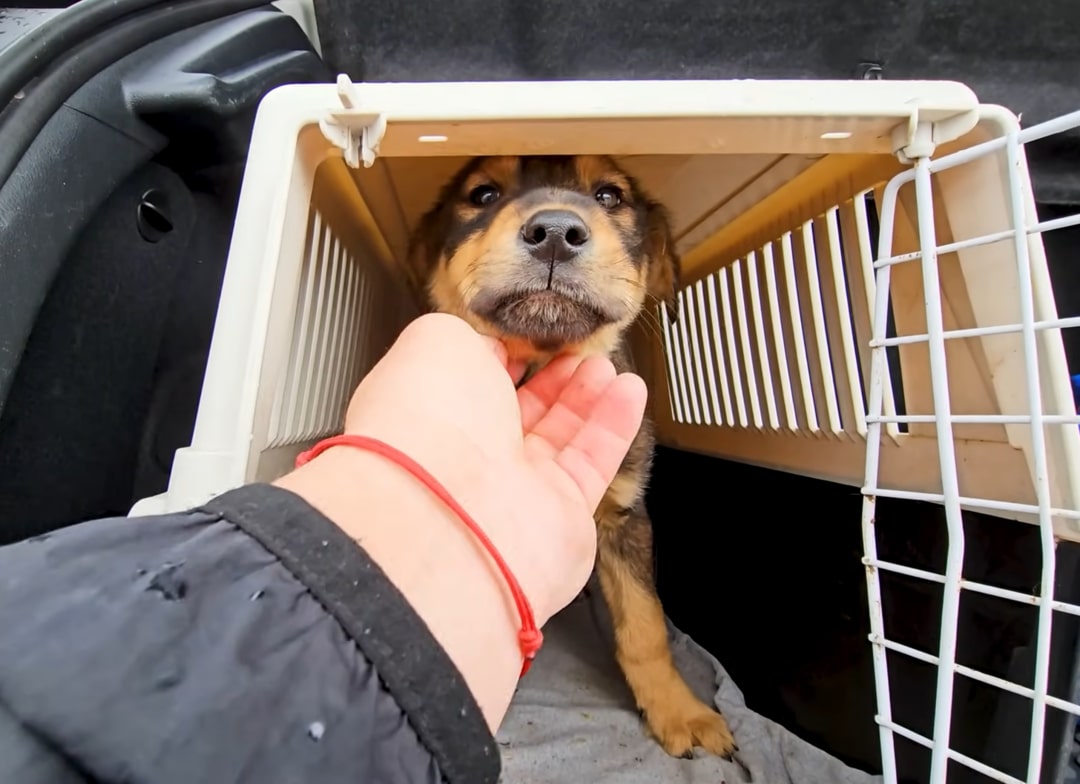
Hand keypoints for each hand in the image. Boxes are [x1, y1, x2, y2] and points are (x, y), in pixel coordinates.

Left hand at [340, 312, 647, 620]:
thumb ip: (468, 334)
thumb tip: (488, 339)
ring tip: (605, 365)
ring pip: (561, 437)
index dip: (503, 354)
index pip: (472, 383)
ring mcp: (514, 490)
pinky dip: (615, 424)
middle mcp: (468, 459)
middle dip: (550, 377)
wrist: (450, 507)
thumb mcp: (436, 340)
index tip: (530, 331)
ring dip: (588, 397)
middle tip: (575, 350)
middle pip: (519, 413)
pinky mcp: (562, 515)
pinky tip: (628, 392)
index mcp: (428, 416)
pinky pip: (594, 462)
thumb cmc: (426, 425)